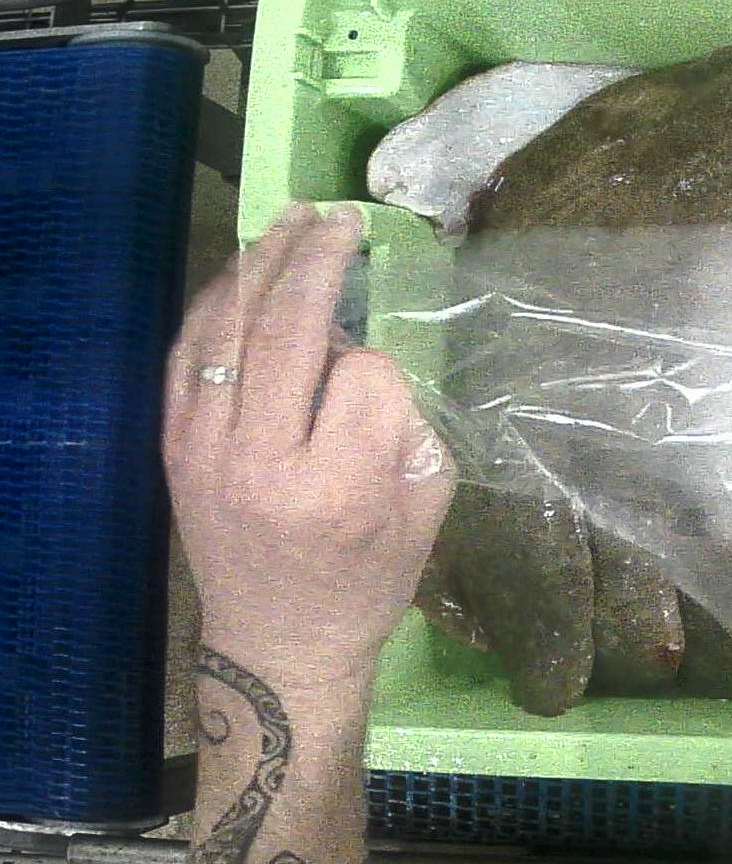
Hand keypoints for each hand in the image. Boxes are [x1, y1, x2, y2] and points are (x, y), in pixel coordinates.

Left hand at [164, 204, 453, 687]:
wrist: (278, 644)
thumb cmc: (367, 583)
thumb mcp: (424, 511)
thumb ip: (408, 427)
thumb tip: (368, 351)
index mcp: (338, 487)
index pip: (364, 374)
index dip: (383, 364)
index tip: (389, 390)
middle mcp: (263, 461)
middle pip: (288, 329)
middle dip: (319, 261)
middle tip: (342, 219)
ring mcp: (207, 449)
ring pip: (230, 328)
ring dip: (262, 264)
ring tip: (292, 220)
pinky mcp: (174, 446)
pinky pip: (189, 353)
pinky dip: (217, 305)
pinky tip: (244, 273)